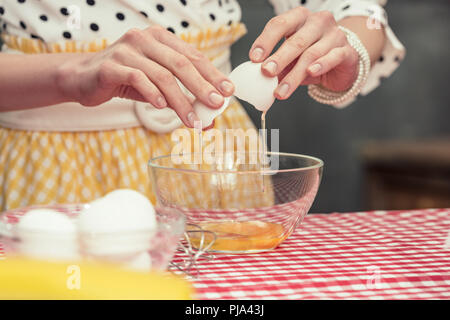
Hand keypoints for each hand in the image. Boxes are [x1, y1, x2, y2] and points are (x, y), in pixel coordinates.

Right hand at [57, 26, 233, 127]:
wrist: (82, 78)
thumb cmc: (124, 79)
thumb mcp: (154, 84)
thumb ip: (179, 94)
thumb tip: (208, 118)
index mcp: (159, 38)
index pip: (192, 55)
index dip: (212, 73)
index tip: (227, 91)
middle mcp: (144, 39)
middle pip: (181, 64)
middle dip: (202, 87)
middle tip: (216, 105)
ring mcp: (126, 50)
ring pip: (162, 75)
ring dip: (180, 100)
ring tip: (191, 120)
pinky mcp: (111, 65)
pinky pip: (138, 78)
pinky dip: (152, 94)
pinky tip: (162, 107)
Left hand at [249, 7, 359, 98]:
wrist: (341, 64)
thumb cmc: (313, 57)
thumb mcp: (291, 60)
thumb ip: (276, 65)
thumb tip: (256, 78)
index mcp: (299, 18)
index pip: (279, 24)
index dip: (265, 41)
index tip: (254, 57)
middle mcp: (318, 22)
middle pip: (295, 40)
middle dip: (279, 58)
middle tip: (266, 72)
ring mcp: (334, 35)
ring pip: (311, 54)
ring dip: (294, 75)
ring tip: (281, 90)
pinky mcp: (347, 51)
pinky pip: (333, 57)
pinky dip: (321, 65)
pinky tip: (310, 73)